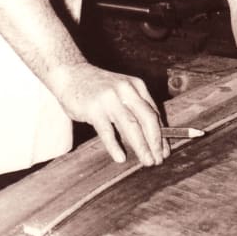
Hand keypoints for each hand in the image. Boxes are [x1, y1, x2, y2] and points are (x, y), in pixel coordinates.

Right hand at [49, 63, 169, 165]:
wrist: (71, 74)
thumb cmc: (98, 87)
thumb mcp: (122, 90)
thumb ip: (135, 107)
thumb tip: (152, 134)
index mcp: (136, 86)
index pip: (154, 113)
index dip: (162, 134)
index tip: (165, 151)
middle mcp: (126, 90)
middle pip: (147, 119)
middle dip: (155, 142)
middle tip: (159, 159)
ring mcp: (110, 99)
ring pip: (131, 125)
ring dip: (141, 146)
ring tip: (147, 161)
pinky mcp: (94, 109)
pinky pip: (107, 131)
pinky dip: (114, 146)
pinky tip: (120, 158)